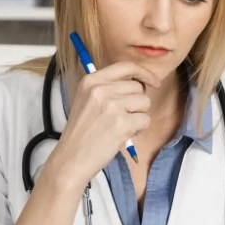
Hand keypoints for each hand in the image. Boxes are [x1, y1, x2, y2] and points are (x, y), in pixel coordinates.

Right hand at [47, 60, 160, 186]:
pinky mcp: (121, 123)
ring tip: (122, 126)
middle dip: (137, 102)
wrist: (71, 158)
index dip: (144, 72)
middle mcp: (100, 90)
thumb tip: (139, 82)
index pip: (126, 66)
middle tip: (123, 116)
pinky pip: (145, 120)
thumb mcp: (87, 100)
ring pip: (145, 102)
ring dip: (139, 116)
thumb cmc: (82, 133)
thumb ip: (108, 87)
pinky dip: (139, 130)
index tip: (153, 81)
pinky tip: (124, 135)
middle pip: (138, 87)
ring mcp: (111, 106)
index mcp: (90, 81)